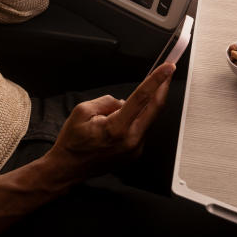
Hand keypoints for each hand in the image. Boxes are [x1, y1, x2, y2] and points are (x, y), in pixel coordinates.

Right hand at [41, 63, 175, 187]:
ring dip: (143, 107)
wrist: (68, 168)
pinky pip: (141, 130)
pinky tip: (119, 122)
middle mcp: (130, 140)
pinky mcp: (135, 154)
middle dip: (162, 88)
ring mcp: (135, 149)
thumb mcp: (82, 111)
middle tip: (167, 74)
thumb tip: (123, 101)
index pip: (142, 98)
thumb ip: (107, 101)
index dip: (156, 80)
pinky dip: (136, 120)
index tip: (167, 68)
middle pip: (155, 109)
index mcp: (117, 128)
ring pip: (147, 119)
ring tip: (116, 111)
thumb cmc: (72, 143)